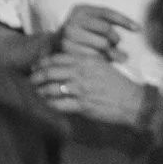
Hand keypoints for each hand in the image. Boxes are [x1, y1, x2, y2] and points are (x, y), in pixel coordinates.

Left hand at [33, 51, 150, 128]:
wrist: (133, 101)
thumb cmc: (117, 84)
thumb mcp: (101, 65)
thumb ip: (83, 62)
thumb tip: (64, 63)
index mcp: (86, 61)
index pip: (57, 58)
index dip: (42, 63)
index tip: (35, 66)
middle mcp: (81, 73)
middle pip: (50, 72)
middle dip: (36, 76)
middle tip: (30, 80)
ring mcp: (81, 89)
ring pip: (51, 88)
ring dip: (40, 91)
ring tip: (36, 93)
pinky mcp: (83, 105)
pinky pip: (59, 104)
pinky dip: (50, 104)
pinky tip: (46, 104)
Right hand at [53, 3, 139, 63]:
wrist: (56, 45)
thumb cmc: (82, 34)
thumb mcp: (94, 22)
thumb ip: (112, 22)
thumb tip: (138, 28)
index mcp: (81, 9)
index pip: (107, 12)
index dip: (125, 20)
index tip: (138, 29)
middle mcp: (73, 19)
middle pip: (106, 29)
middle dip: (115, 39)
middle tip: (115, 46)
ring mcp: (69, 34)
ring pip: (102, 44)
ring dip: (110, 51)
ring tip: (109, 54)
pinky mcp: (68, 49)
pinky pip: (94, 56)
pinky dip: (102, 60)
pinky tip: (101, 60)